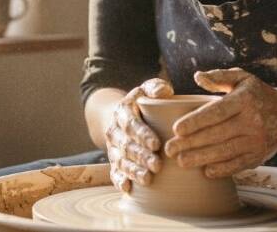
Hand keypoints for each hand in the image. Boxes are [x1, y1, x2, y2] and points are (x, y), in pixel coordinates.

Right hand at [105, 78, 173, 192]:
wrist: (120, 116)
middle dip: (142, 157)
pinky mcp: (113, 161)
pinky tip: (128, 188)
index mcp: (122, 112)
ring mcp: (112, 148)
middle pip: (127, 146)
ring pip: (121, 161)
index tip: (156, 144)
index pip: (131, 124)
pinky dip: (119, 181)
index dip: (143, 135)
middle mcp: (114, 131)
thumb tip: (164, 91)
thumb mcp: (146, 89)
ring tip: (148, 179)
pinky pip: (114, 172)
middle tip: (158, 165)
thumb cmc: (141, 102)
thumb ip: (155, 87)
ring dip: (133, 171)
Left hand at [164, 68, 276, 178]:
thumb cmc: (257, 94)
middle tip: (169, 149)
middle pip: (217, 134)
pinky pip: (238, 164)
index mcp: (245, 99)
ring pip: (225, 152)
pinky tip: (205, 171)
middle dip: (191, 143)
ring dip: (201, 158)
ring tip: (181, 161)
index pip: (216, 112)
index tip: (176, 129)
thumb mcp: (242, 78)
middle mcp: (252, 121)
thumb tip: (198, 76)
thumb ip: (219, 76)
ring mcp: (257, 140)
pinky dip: (221, 169)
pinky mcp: (259, 155)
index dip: (195, 121)